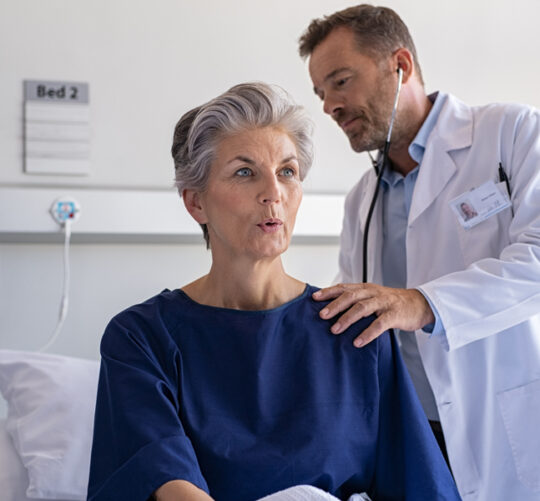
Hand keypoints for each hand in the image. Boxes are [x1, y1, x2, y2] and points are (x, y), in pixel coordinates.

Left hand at [313, 283, 434, 346]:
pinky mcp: (395, 315)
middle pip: (351, 296)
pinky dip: (367, 333)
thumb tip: (331, 310)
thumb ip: (356, 301)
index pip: (344, 287)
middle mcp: (373, 293)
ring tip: (334, 330)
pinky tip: (358, 342)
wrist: (419, 304)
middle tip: (321, 316)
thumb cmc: (391, 303)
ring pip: (363, 308)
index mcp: (366, 288)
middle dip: (335, 306)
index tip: (313, 298)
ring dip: (347, 319)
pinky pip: (380, 324)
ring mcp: (384, 303)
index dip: (328, 292)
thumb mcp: (372, 297)